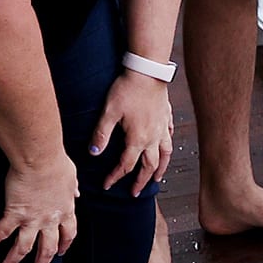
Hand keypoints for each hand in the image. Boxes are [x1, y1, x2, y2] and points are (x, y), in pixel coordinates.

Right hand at [0, 157, 77, 262]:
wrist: (40, 158)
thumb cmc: (56, 162)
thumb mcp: (71, 175)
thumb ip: (73, 188)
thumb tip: (77, 193)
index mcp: (65, 210)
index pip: (69, 233)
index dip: (64, 244)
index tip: (61, 252)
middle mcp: (50, 219)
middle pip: (47, 248)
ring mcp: (32, 219)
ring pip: (23, 248)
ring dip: (13, 262)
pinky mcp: (14, 213)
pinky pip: (1, 232)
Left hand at [93, 71, 172, 194]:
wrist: (148, 71)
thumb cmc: (127, 89)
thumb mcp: (109, 113)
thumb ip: (101, 135)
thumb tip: (93, 153)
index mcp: (138, 139)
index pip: (126, 165)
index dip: (115, 177)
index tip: (107, 185)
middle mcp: (153, 137)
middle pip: (149, 166)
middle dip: (141, 181)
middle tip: (135, 192)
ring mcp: (162, 127)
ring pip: (165, 154)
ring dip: (161, 168)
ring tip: (158, 178)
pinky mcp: (167, 117)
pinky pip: (170, 135)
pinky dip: (167, 145)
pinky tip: (166, 146)